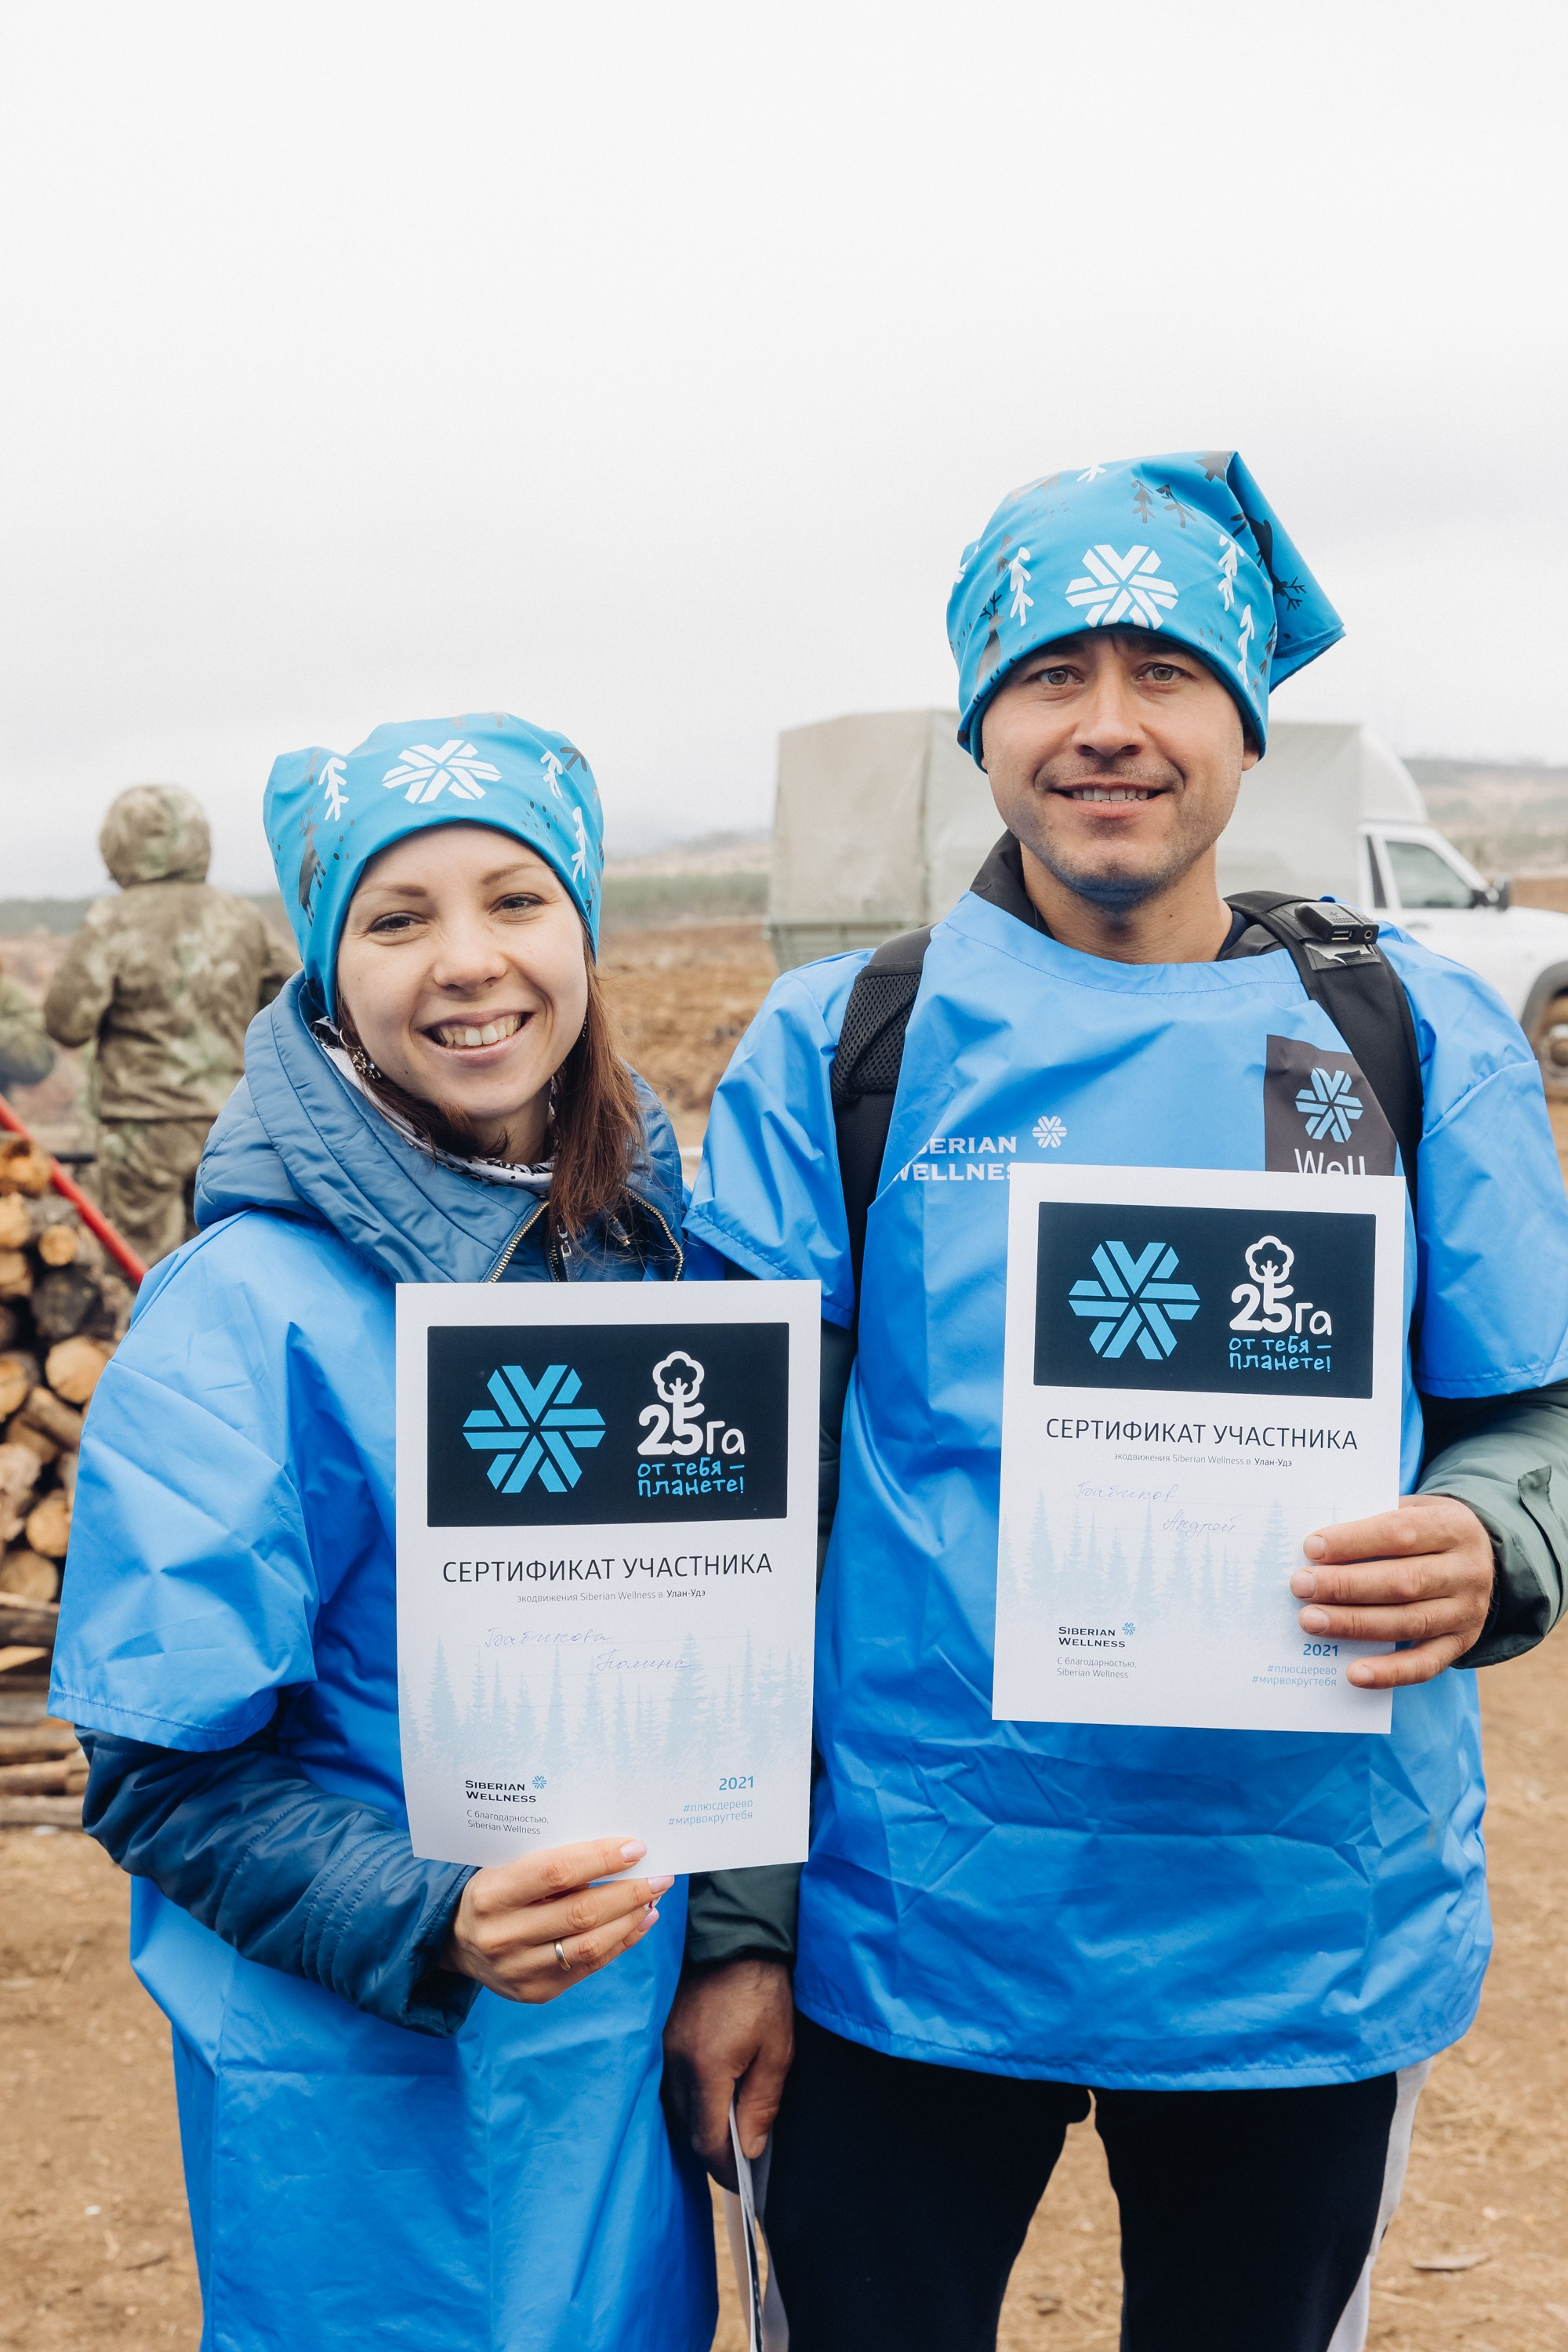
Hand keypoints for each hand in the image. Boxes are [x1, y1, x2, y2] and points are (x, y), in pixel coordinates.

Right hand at [442, 1836, 672, 2004]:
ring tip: (654, 1897)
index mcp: (490, 1894)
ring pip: (589, 1945)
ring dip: (630, 1919)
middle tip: (661, 1876)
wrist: (456, 1942)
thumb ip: (550, 1862)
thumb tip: (616, 1850)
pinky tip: (639, 1921)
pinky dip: (620, 1942)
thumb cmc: (492, 1890)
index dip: (600, 1859)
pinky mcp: (535, 1992)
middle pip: (580, 1913)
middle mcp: (502, 1936)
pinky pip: (589, 1967)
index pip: (556, 1872)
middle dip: (628, 1891)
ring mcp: (519, 1970)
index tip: (636, 1847)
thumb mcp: (504, 1865)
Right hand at [662, 1958, 794, 2189]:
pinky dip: (686, 2098)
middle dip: (710, 2150)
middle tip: (737, 2160)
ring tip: (725, 2132)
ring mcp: (663, 2048)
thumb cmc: (762, 1991)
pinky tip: (707, 2098)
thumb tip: (749, 2150)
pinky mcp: (660, 2034)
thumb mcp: (777, 2050)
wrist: (735, 1937)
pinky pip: (668, 2082)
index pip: (707, 2140)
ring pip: (674, 2107)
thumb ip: (762, 2104)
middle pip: (687, 2128)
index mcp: (705, 2069)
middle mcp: (674, 2062)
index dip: (724, 2168)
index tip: (742, 2181)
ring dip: (696, 2124)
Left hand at [1291, 1495, 1495, 1688]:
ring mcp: (1467, 1612)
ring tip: (1310, 1621)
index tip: (1311, 1548)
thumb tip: (1315, 1549)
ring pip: (1408, 1622)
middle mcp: (1466, 1571)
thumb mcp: (1411, 1510)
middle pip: (1403, 1582)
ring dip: (1355, 1624)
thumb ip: (1372, 1521)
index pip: (1400, 1533)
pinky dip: (1389, 1672)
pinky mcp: (1461, 1644)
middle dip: (1346, 1586)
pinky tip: (1354, 1674)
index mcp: (1453, 1527)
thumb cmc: (1426, 1530)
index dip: (1354, 1541)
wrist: (1484, 1557)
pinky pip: (1426, 1665)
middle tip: (1300, 1587)